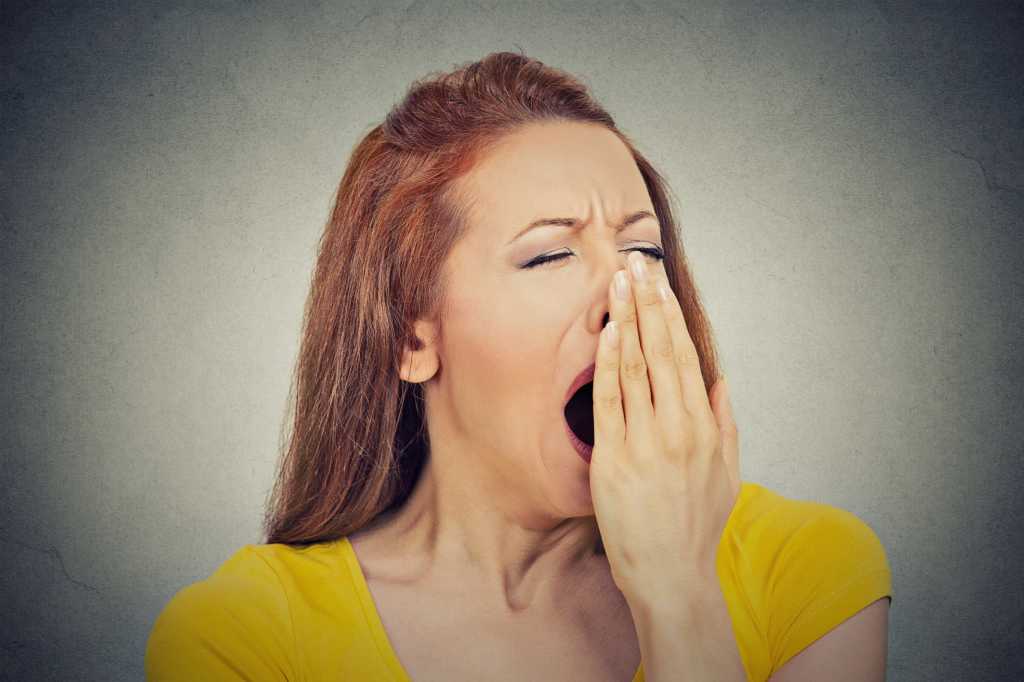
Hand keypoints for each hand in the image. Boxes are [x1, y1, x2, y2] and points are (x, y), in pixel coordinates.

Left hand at [589, 250, 740, 602]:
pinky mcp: (614, 459)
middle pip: (661, 351)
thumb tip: (719, 383)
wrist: (672, 576)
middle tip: (636, 263)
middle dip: (648, 303)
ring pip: (635, 366)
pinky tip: (608, 332)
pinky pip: (610, 400)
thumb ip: (724, 425)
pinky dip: (609, 362)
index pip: (685, 357)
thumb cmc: (697, 528)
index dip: (670, 316)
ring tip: (617, 283)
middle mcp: (678, 428)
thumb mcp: (727, 475)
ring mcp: (645, 442)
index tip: (659, 284)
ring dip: (626, 320)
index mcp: (705, 428)